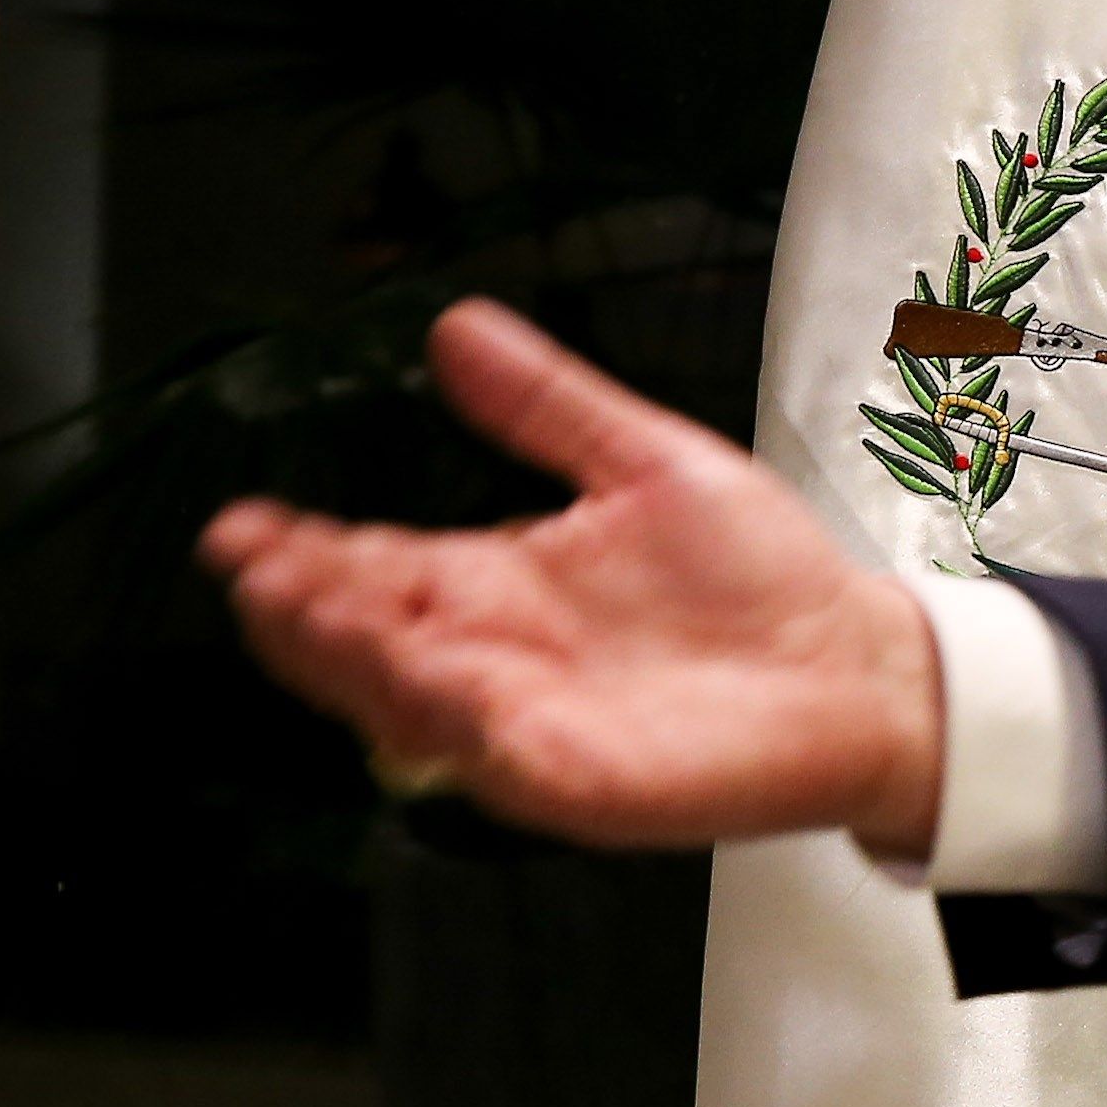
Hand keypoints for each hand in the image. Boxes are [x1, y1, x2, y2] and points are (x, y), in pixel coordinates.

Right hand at [198, 298, 947, 856]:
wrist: (861, 665)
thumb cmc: (767, 581)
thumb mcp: (647, 462)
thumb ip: (547, 405)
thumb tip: (458, 328)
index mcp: (506, 583)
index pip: (377, 568)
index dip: (307, 550)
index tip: (245, 523)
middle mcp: (502, 658)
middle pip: (370, 638)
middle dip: (306, 606)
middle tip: (257, 567)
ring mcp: (534, 723)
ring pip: (410, 700)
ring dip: (354, 659)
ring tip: (310, 610)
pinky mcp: (583, 778)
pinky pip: (497, 756)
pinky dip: (454, 721)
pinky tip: (427, 681)